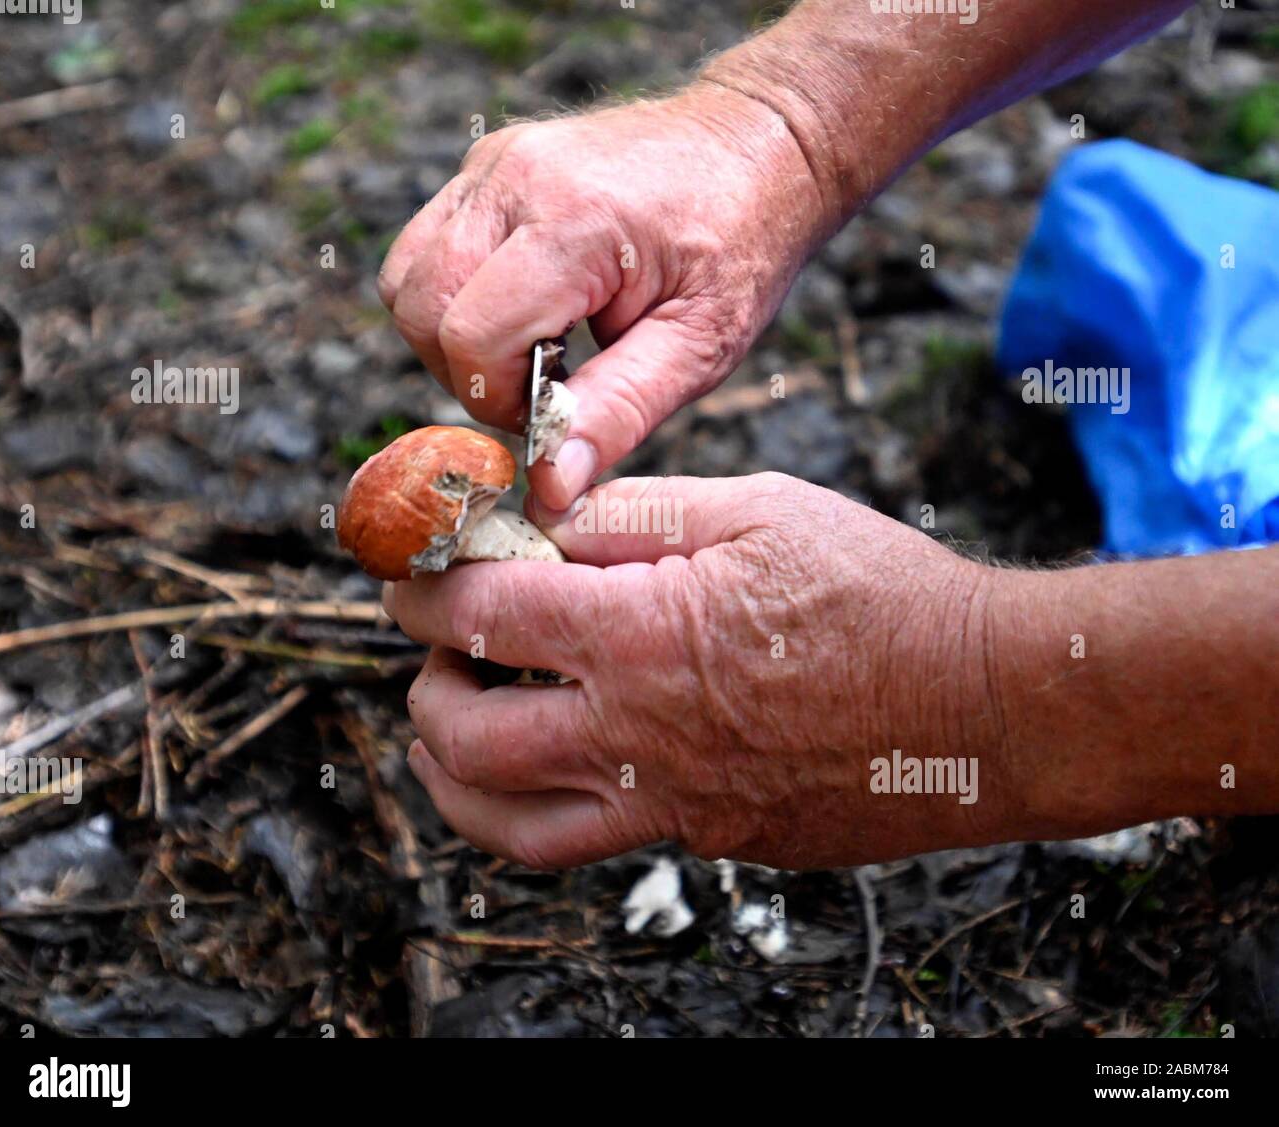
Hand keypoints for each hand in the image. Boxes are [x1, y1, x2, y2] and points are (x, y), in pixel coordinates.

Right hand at [377, 86, 826, 510]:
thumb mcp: (702, 343)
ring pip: (407, 278)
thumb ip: (621, 413)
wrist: (755, 143)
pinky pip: (426, 249)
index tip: (553, 413)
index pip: (474, 336)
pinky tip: (522, 313)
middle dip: (469, 375)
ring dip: (450, 339)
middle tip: (541, 391)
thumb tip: (549, 488)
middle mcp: (516, 178)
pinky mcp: (486, 167)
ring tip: (530, 353)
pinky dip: (452, 299)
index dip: (499, 400)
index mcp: (576, 222)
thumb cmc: (741, 243)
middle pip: (422, 307)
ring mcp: (493, 165)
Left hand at [382, 474, 1013, 869]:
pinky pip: (584, 846)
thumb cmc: (880, 595)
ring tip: (451, 734)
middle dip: (426, 685)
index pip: (481, 612)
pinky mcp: (704, 836)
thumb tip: (548, 513)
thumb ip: (637, 511)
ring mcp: (666, 800)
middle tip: (439, 652)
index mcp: (637, 634)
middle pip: (465, 736)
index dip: (425, 585)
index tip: (411, 572)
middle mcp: (633, 732)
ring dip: (454, 776)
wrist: (981, 707)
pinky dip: (531, 814)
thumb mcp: (755, 510)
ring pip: (506, 822)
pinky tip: (544, 772)